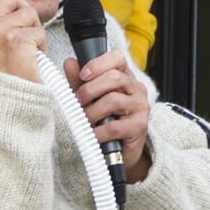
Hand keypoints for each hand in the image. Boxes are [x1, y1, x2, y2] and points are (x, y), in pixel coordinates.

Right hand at [0, 0, 45, 81]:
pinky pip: (39, 31)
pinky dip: (41, 46)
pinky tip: (31, 59)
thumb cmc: (2, 72)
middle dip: (23, 12)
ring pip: (29, 12)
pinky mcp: (15, 40)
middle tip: (21, 34)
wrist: (6, 100)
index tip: (10, 14)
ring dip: (34, 31)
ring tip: (26, 50)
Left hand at [63, 51, 151, 182]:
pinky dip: (98, 132)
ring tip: (85, 121)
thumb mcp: (90, 98)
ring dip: (92, 112)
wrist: (121, 151)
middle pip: (114, 77)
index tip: (83, 75)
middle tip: (78, 102)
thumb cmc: (106, 120)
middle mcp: (136, 89)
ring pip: (113, 100)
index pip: (117, 58)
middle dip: (90, 90)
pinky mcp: (139, 126)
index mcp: (125, 77)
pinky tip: (93, 135)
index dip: (98, 63)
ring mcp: (140, 107)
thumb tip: (69, 63)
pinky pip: (114, 126)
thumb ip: (80, 81)